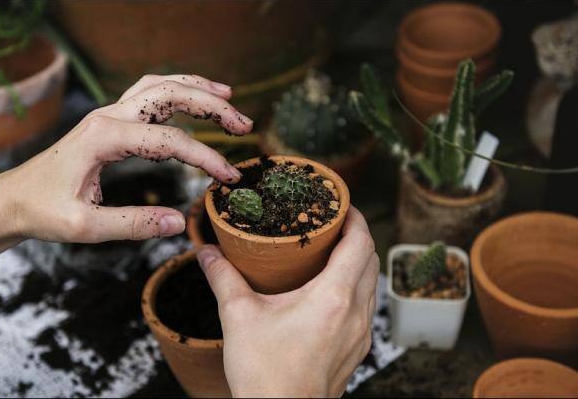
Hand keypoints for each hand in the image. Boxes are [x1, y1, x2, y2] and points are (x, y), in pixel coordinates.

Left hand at [0, 74, 252, 242]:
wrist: (11, 200)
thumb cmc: (41, 211)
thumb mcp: (85, 227)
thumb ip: (133, 224)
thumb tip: (179, 223)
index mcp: (103, 138)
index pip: (169, 141)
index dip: (205, 158)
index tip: (229, 178)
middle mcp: (107, 117)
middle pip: (169, 95)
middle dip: (211, 105)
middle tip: (244, 124)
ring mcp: (107, 115)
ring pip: (159, 87)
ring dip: (196, 89)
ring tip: (228, 97)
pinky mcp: (108, 122)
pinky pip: (147, 95)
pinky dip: (176, 92)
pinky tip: (193, 99)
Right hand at [197, 207, 377, 397]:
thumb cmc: (264, 374)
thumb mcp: (238, 317)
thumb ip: (223, 278)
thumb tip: (207, 252)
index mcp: (333, 297)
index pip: (360, 243)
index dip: (355, 217)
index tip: (341, 204)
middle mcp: (355, 313)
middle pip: (371, 259)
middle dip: (356, 235)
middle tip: (331, 223)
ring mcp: (360, 334)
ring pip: (371, 283)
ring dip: (357, 262)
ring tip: (330, 252)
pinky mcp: (357, 349)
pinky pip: (365, 306)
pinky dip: (355, 287)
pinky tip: (329, 290)